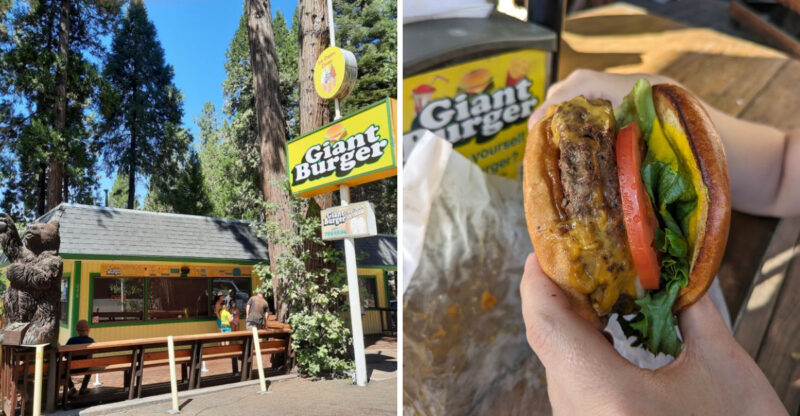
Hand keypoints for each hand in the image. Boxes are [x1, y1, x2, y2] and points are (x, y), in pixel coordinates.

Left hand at [520, 252, 787, 415]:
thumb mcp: (723, 369)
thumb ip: (692, 312)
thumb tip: (673, 273)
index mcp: (607, 396)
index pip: (547, 326)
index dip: (536, 282)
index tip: (542, 251)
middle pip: (548, 344)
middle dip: (556, 297)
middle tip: (575, 260)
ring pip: (556, 366)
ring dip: (568, 324)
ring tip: (590, 288)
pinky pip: (571, 386)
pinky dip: (580, 352)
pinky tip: (602, 332)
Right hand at [528, 69, 799, 216]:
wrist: (759, 166)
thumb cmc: (721, 159)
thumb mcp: (666, 153)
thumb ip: (621, 144)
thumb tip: (571, 155)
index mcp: (639, 91)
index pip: (581, 85)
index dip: (551, 106)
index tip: (534, 132)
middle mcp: (637, 92)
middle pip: (580, 91)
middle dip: (554, 115)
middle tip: (538, 148)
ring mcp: (642, 107)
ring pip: (591, 106)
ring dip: (568, 125)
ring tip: (552, 155)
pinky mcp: (646, 123)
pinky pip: (606, 121)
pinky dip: (585, 135)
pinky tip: (580, 160)